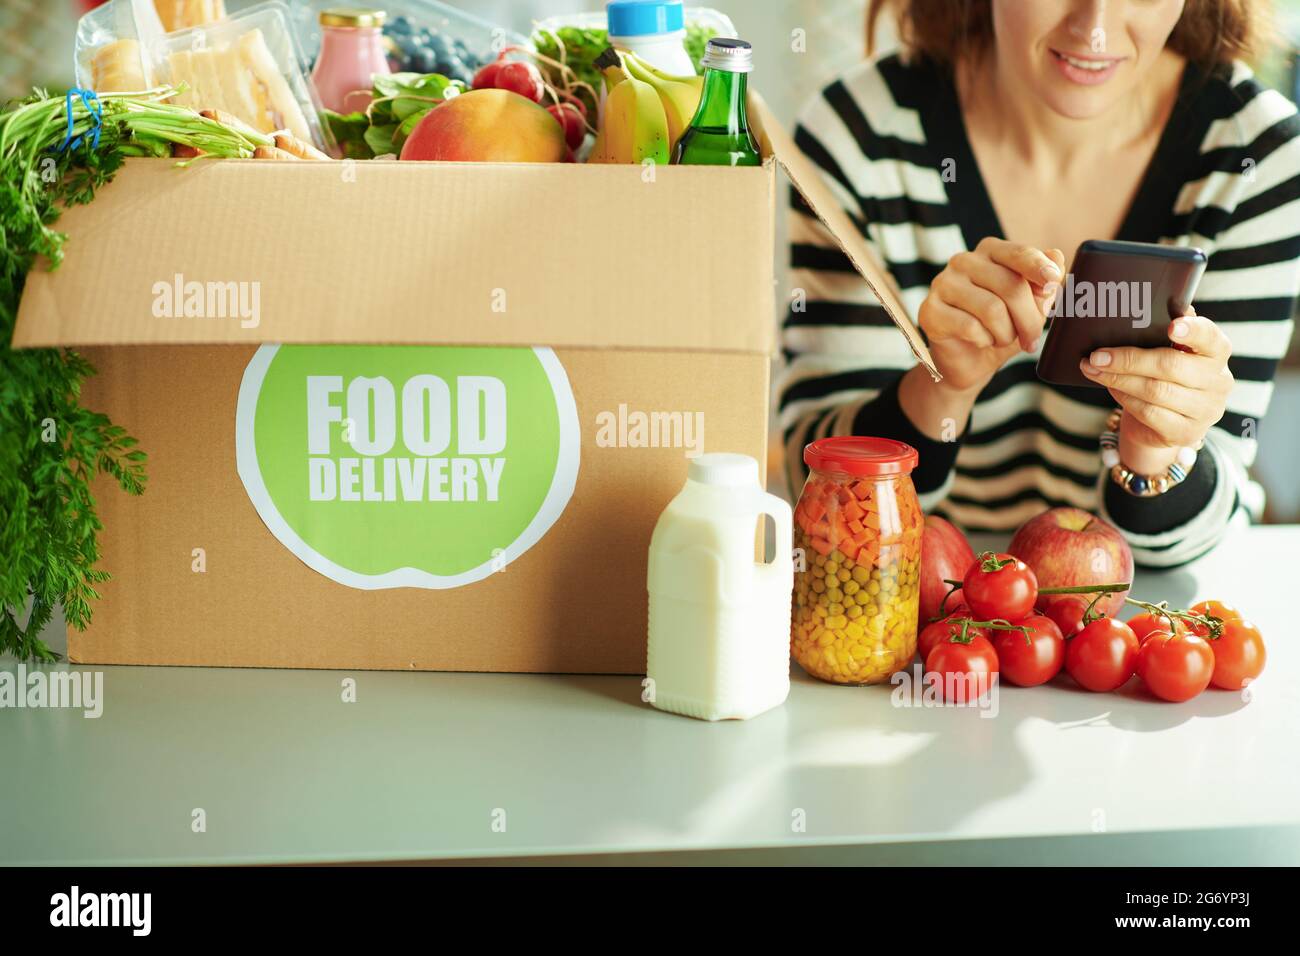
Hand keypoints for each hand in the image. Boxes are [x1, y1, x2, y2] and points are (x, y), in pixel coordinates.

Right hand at [918, 238, 1064, 392]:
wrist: (969, 362)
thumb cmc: (1002, 327)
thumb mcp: (1031, 306)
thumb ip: (1044, 282)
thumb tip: (1057, 257)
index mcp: (989, 252)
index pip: (1018, 253)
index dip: (1038, 267)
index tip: (1054, 281)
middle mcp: (963, 261)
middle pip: (1010, 286)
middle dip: (1029, 320)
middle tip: (1032, 339)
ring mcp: (942, 284)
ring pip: (992, 309)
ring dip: (1006, 333)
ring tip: (1003, 339)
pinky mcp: (929, 311)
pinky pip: (969, 327)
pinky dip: (984, 340)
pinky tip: (981, 341)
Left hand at [1079, 311, 1233, 474]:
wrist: (1166, 420)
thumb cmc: (1166, 374)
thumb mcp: (1169, 350)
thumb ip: (1163, 329)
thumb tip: (1142, 306)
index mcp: (1217, 352)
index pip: (1210, 338)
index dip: (1192, 331)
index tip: (1172, 326)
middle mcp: (1218, 381)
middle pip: (1170, 366)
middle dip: (1128, 360)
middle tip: (1097, 356)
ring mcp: (1205, 410)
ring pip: (1155, 391)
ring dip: (1117, 379)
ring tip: (1093, 369)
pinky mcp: (1185, 432)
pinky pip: (1148, 412)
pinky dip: (1124, 398)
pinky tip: (1110, 387)